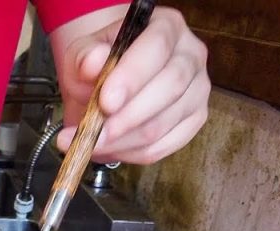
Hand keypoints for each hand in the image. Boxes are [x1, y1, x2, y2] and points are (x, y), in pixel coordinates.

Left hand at [52, 6, 209, 163]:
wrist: (106, 85)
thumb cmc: (99, 65)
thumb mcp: (83, 53)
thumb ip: (84, 57)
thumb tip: (92, 63)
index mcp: (167, 26)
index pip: (157, 47)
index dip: (133, 77)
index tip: (106, 102)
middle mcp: (191, 56)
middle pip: (170, 88)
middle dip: (127, 117)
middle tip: (94, 133)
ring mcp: (197, 90)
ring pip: (164, 123)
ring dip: (123, 141)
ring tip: (91, 143)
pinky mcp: (194, 121)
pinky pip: (163, 146)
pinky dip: (132, 154)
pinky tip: (110, 149)